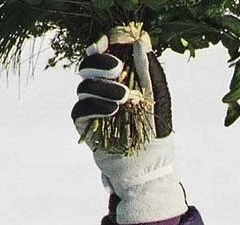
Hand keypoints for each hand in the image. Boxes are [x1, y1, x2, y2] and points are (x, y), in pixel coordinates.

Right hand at [72, 37, 185, 224]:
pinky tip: (111, 110)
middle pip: (87, 67)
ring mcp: (91, 108)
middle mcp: (101, 91)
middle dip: (99, 63)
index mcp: (118, 80)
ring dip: (102, 87)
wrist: (148, 168)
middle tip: (118, 69)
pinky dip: (94, 106)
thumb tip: (142, 41)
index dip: (100, 47)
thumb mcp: (159, 98)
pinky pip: (80, 109)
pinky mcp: (85, 126)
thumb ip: (150, 70)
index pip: (102, 56)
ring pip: (83, 87)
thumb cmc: (156, 134)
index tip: (106, 42)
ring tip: (124, 97)